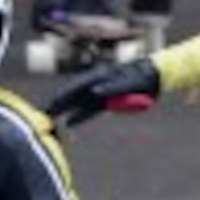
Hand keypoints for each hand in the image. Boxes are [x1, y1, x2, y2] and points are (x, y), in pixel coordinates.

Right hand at [44, 57, 160, 127]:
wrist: (156, 76)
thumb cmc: (143, 78)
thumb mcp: (129, 83)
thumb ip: (112, 87)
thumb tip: (94, 91)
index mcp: (100, 77)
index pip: (77, 88)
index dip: (64, 96)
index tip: (52, 103)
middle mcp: (97, 84)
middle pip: (73, 95)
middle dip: (58, 103)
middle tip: (43, 112)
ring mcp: (101, 92)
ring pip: (79, 103)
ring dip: (66, 110)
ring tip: (51, 118)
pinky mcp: (107, 100)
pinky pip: (90, 109)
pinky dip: (80, 116)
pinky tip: (69, 122)